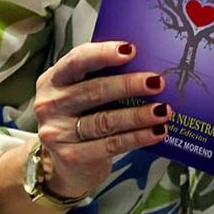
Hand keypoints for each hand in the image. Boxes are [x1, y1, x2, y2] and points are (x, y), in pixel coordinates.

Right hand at [31, 41, 170, 200]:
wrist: (64, 164)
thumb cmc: (80, 118)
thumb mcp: (81, 93)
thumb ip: (102, 78)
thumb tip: (147, 64)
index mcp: (54, 80)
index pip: (76, 61)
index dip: (103, 53)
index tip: (130, 49)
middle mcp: (51, 105)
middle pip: (94, 91)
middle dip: (129, 85)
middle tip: (157, 82)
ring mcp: (58, 133)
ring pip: (105, 120)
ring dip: (139, 115)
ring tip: (163, 110)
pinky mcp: (71, 157)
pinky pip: (111, 144)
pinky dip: (137, 137)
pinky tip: (156, 132)